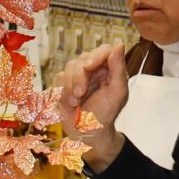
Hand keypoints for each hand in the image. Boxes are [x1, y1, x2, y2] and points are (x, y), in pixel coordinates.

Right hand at [58, 42, 129, 169]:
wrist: (88, 133)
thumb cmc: (106, 114)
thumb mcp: (118, 93)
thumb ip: (119, 69)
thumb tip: (119, 45)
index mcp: (110, 69)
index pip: (104, 50)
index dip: (95, 55)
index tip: (89, 66)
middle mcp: (94, 70)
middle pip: (83, 58)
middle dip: (80, 76)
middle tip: (81, 93)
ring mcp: (78, 76)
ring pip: (70, 66)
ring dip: (71, 85)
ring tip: (76, 101)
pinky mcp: (64, 84)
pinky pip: (59, 77)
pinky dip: (64, 90)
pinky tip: (70, 102)